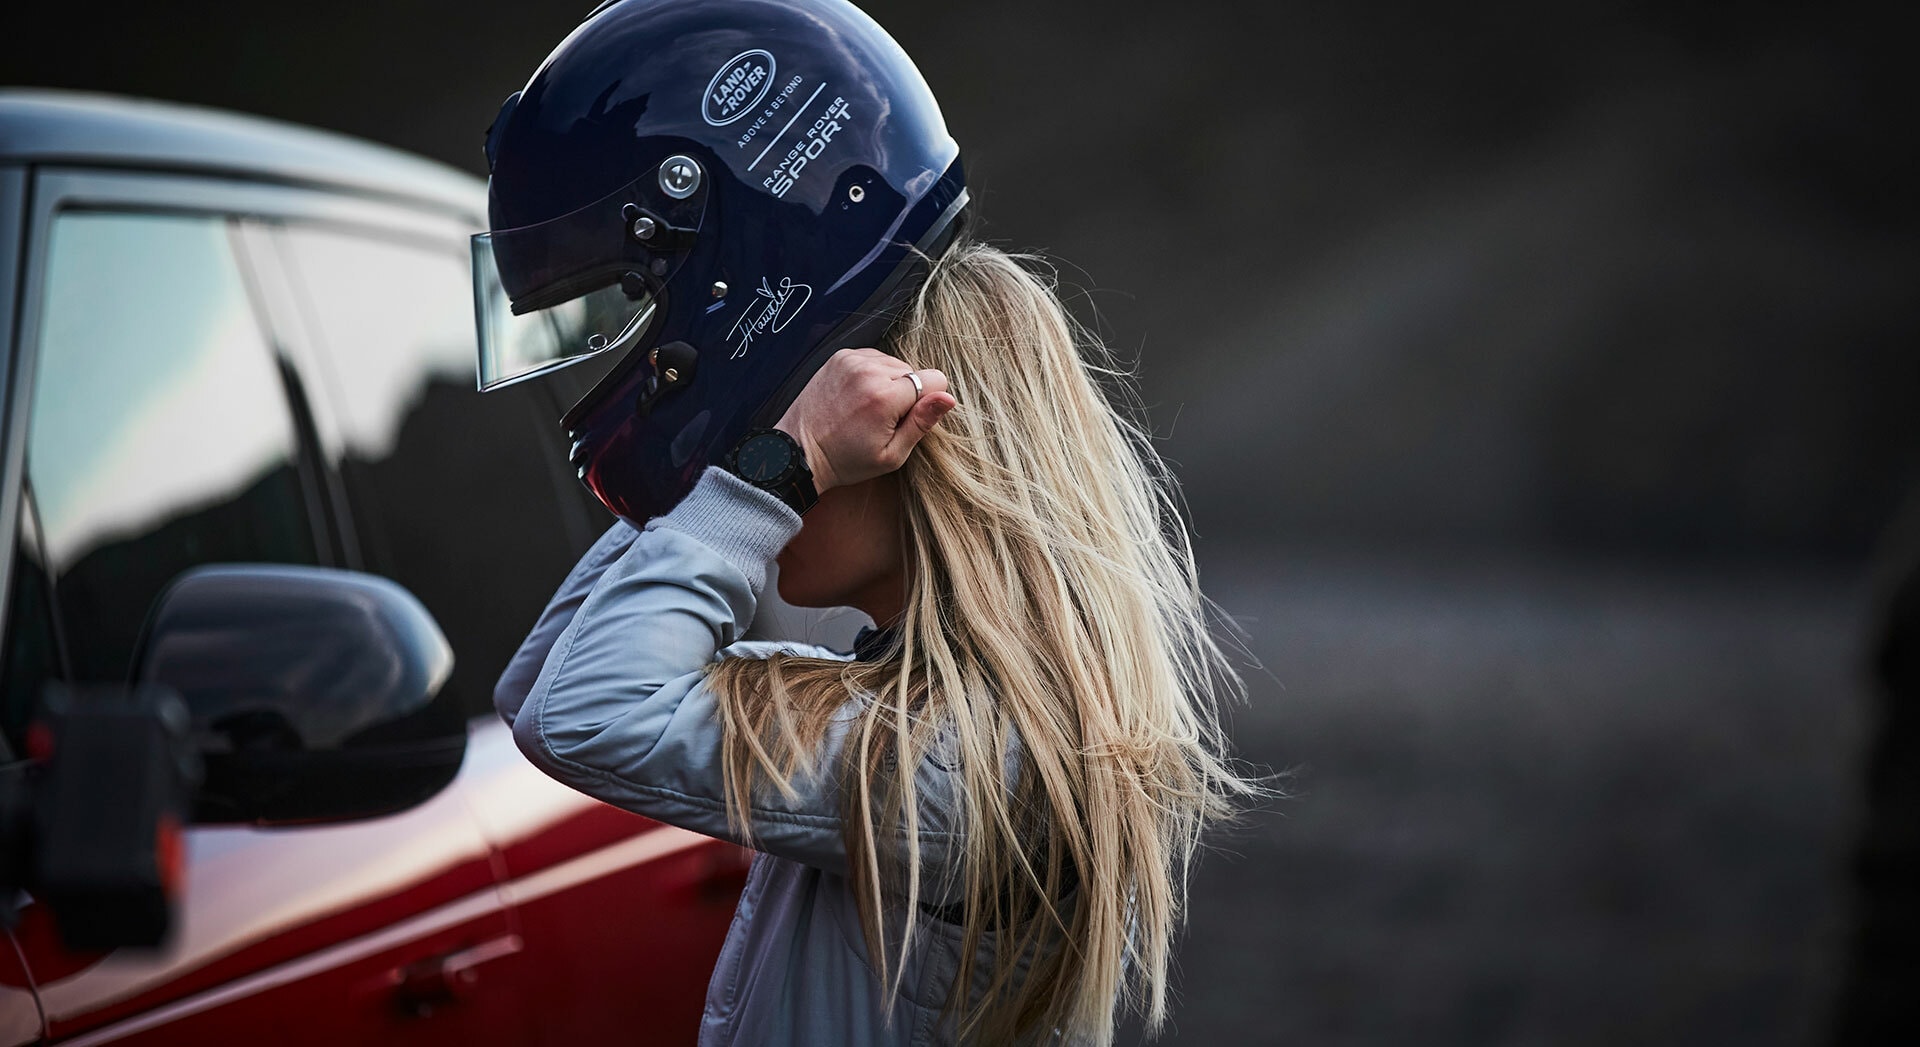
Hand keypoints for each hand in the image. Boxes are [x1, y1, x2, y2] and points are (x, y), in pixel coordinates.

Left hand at [774, 347, 956, 492]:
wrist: (799, 450)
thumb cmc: (846, 460)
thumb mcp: (891, 455)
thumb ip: (921, 423)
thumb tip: (948, 398)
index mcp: (884, 397)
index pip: (934, 380)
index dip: (927, 402)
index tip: (905, 420)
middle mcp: (868, 370)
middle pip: (914, 371)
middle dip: (906, 394)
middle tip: (882, 419)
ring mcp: (852, 359)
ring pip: (895, 364)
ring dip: (890, 382)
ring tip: (868, 408)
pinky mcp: (840, 356)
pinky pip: (874, 358)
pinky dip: (873, 374)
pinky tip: (859, 396)